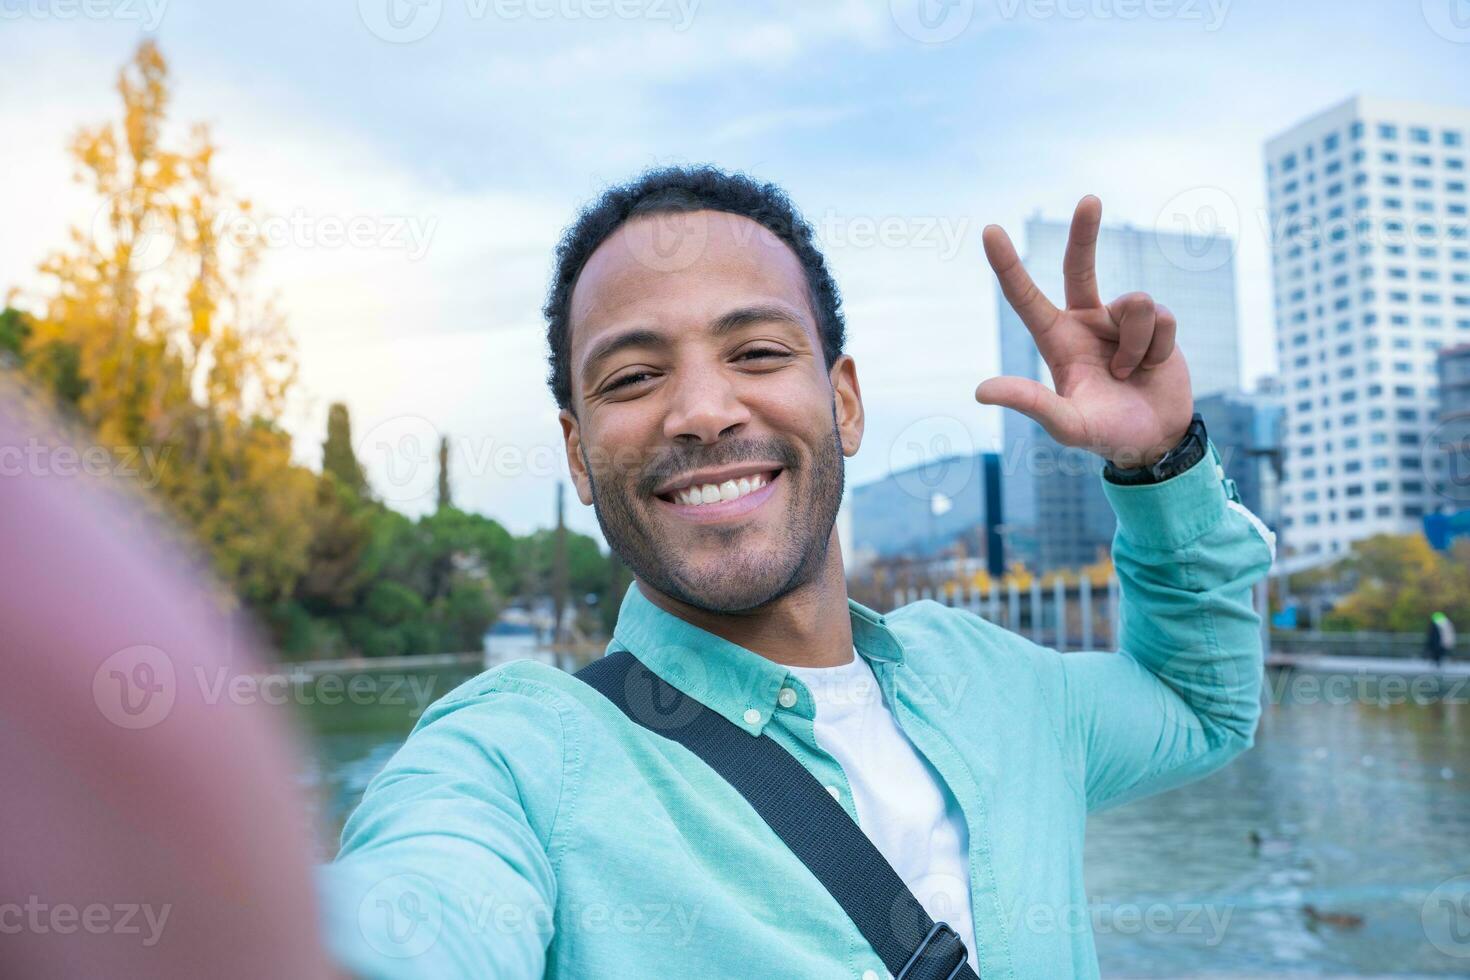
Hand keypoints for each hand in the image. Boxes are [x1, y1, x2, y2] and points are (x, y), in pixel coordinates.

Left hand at [978, 195, 1193, 467]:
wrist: (1155, 441)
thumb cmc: (1106, 435)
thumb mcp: (1067, 425)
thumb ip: (1031, 404)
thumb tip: (981, 391)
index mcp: (1056, 341)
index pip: (1025, 298)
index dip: (1007, 265)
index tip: (990, 230)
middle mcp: (1085, 323)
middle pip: (1079, 266)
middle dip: (1084, 232)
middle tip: (1089, 199)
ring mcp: (1120, 322)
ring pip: (1136, 304)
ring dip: (1137, 345)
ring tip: (1129, 374)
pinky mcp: (1157, 326)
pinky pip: (1163, 319)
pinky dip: (1158, 349)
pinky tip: (1153, 368)